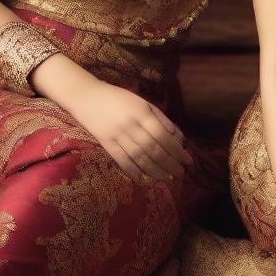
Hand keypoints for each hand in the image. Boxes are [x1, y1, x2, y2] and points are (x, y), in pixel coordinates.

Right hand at [66, 79, 192, 182]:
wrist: (87, 96)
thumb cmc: (119, 98)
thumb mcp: (143, 102)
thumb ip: (161, 118)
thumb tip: (178, 136)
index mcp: (142, 113)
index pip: (163, 135)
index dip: (176, 150)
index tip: (188, 160)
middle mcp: (131, 125)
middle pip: (153, 148)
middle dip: (169, 163)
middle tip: (181, 173)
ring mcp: (117, 135)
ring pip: (139, 157)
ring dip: (155, 170)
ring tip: (168, 178)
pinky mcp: (105, 143)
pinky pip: (121, 159)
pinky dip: (132, 170)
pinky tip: (143, 179)